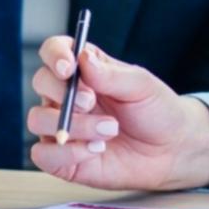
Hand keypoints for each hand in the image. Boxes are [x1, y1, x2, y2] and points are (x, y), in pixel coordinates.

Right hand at [27, 40, 208, 189]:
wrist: (171, 150)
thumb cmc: (156, 111)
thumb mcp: (141, 86)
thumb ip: (110, 74)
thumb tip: (82, 59)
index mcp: (84, 69)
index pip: (54, 51)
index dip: (54, 55)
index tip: (68, 67)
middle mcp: (66, 96)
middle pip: (41, 81)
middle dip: (63, 92)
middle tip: (92, 101)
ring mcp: (62, 126)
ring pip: (38, 119)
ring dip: (73, 125)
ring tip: (109, 130)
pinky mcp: (62, 158)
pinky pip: (43, 154)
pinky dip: (68, 152)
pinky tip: (96, 150)